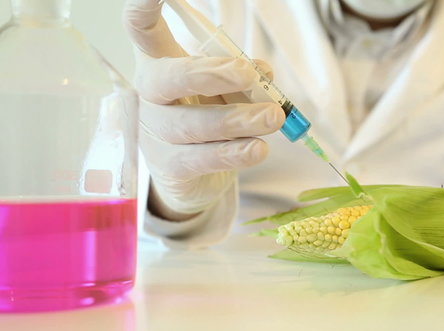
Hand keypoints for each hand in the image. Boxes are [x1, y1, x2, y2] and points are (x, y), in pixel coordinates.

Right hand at [123, 0, 283, 218]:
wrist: (192, 172)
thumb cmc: (207, 113)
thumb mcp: (225, 88)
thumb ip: (242, 76)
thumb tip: (263, 72)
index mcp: (159, 63)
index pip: (141, 30)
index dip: (143, 8)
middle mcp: (150, 96)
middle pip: (167, 79)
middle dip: (209, 75)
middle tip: (249, 75)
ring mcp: (156, 133)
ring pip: (190, 126)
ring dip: (236, 119)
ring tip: (272, 118)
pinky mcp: (170, 167)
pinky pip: (202, 159)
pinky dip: (234, 154)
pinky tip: (258, 148)